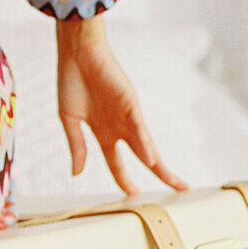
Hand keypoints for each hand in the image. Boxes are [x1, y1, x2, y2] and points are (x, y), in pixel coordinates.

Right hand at [56, 17, 186, 195]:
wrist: (76, 52)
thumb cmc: (71, 80)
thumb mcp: (69, 119)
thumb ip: (76, 146)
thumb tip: (77, 173)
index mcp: (102, 132)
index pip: (117, 162)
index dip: (124, 180)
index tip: (132, 196)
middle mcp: (119, 127)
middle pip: (143, 156)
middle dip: (161, 174)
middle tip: (178, 190)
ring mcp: (127, 115)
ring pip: (146, 145)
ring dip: (159, 164)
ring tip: (173, 181)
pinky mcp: (129, 103)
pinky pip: (138, 127)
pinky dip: (143, 143)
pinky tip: (149, 158)